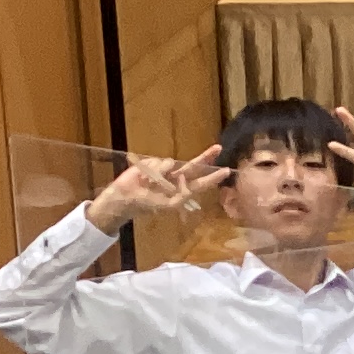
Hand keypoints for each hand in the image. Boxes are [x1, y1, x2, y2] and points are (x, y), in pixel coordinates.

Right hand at [83, 148, 229, 236]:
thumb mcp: (168, 205)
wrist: (126, 197)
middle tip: (219, 148)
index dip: (213, 177)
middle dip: (206, 157)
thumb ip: (181, 196)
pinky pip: (160, 163)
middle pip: (194, 166)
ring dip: (162, 174)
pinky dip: (154, 170)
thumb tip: (184, 178)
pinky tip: (145, 177)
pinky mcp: (154, 162)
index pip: (201, 182)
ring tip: (149, 184)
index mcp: (182, 190)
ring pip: (171, 163)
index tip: (226, 170)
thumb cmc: (147, 204)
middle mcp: (176, 178)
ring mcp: (166, 169)